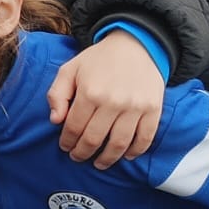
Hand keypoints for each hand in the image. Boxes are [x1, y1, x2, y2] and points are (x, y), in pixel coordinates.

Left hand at [48, 30, 163, 168]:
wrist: (135, 45)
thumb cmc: (98, 60)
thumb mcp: (70, 69)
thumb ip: (57, 94)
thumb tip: (55, 121)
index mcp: (90, 92)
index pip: (74, 127)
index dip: (67, 141)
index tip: (65, 147)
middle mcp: (113, 102)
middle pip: (95, 139)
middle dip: (83, 153)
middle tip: (78, 158)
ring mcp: (135, 107)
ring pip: (119, 144)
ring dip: (108, 159)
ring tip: (99, 163)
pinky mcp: (153, 109)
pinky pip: (145, 138)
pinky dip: (135, 151)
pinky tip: (126, 156)